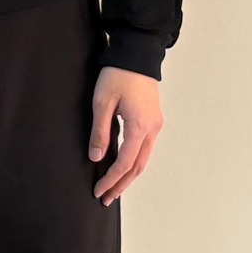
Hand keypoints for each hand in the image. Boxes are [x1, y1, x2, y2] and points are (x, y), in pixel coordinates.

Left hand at [88, 67, 162, 204]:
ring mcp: (155, 125)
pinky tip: (124, 168)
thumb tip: (96, 157)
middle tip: (106, 199)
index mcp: (139, 127)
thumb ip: (100, 133)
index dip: (111, 180)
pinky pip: (145, 149)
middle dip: (121, 185)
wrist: (137, 53)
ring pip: (143, 160)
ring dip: (128, 176)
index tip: (98, 191)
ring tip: (114, 189)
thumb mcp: (102, 103)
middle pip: (137, 167)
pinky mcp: (153, 120)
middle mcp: (152, 129)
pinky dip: (134, 163)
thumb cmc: (118, 74)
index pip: (125, 163)